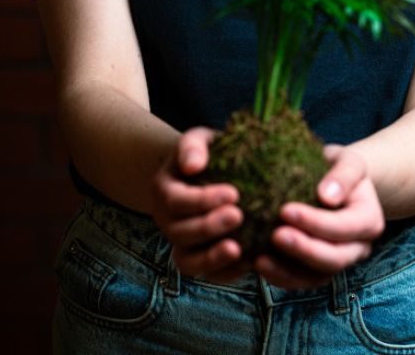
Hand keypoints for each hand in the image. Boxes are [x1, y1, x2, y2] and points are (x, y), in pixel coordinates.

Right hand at [151, 127, 247, 281]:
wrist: (209, 171)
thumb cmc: (206, 153)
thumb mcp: (198, 139)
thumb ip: (193, 147)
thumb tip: (193, 165)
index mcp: (164, 191)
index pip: (177, 201)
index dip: (203, 201)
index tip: (234, 193)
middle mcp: (167, 222)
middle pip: (181, 233)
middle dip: (209, 228)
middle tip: (239, 215)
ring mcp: (181, 244)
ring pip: (188, 262)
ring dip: (212, 258)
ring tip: (239, 250)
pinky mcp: (200, 259)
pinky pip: (208, 275)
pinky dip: (226, 273)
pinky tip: (250, 261)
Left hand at [254, 145, 383, 289]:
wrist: (335, 181)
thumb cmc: (340, 167)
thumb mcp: (349, 161)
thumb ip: (344, 174)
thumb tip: (327, 196)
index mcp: (369, 220)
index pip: (344, 227)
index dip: (315, 223)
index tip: (285, 210)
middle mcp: (359, 247)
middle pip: (333, 259)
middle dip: (303, 250)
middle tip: (274, 235)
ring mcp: (339, 262)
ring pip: (317, 277)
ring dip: (288, 271)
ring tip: (260, 259)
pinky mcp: (319, 270)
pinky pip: (302, 281)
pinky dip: (280, 277)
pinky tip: (258, 263)